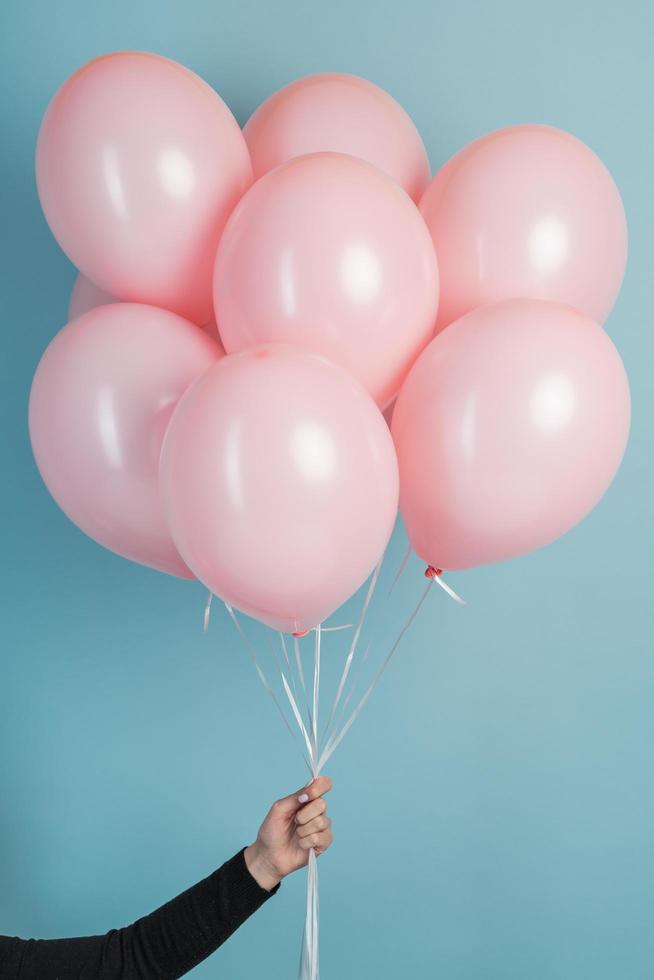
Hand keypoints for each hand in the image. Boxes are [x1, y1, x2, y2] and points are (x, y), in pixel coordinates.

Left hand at [244, 775, 332, 890]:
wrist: (269, 854)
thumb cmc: (272, 831)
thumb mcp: (279, 809)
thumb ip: (295, 797)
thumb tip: (310, 787)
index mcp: (307, 799)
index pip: (324, 784)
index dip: (320, 787)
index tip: (307, 796)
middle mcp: (317, 811)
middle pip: (322, 804)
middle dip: (304, 814)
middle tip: (295, 821)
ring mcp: (322, 828)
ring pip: (321, 822)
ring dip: (303, 830)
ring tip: (296, 834)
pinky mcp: (323, 844)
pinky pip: (319, 838)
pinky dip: (305, 842)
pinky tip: (300, 844)